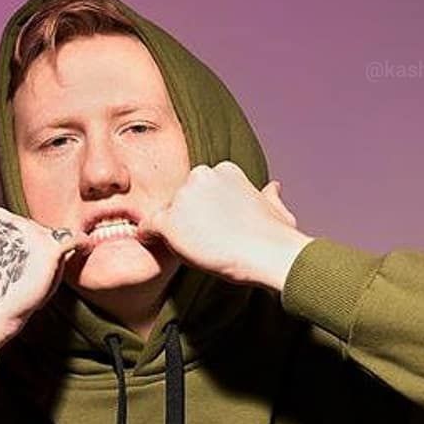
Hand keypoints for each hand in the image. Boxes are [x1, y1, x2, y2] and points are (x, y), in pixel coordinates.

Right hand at [0, 208, 93, 348]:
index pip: (8, 227)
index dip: (14, 248)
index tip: (13, 267)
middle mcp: (1, 217)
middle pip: (30, 230)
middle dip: (32, 251)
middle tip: (28, 277)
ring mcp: (25, 230)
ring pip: (47, 237)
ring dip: (49, 256)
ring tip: (40, 280)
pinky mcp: (46, 247)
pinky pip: (70, 239)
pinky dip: (79, 243)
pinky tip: (84, 248)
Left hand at [135, 162, 314, 290]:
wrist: (267, 253)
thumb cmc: (274, 237)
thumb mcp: (275, 208)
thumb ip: (268, 196)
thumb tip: (272, 188)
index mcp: (224, 170)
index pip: (200, 188)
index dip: (205, 210)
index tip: (216, 226)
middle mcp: (200, 176)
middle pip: (181, 199)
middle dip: (188, 217)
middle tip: (204, 239)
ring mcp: (183, 198)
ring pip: (167, 214)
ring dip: (174, 230)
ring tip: (195, 248)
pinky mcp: (170, 221)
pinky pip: (148, 227)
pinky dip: (148, 236)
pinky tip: (154, 244)